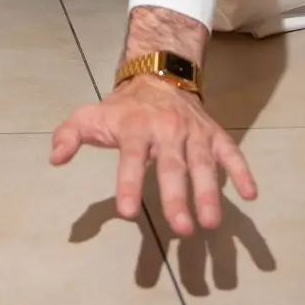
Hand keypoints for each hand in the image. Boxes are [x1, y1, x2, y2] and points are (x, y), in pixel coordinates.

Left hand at [50, 76, 256, 235]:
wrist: (160, 74)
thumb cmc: (124, 108)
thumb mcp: (92, 116)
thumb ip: (71, 134)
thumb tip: (54, 158)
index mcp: (135, 129)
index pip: (130, 157)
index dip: (126, 183)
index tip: (126, 212)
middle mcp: (166, 131)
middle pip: (172, 166)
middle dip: (177, 197)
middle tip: (181, 230)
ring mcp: (193, 133)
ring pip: (203, 163)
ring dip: (209, 192)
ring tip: (212, 223)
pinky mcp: (214, 135)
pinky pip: (231, 152)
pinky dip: (242, 171)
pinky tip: (251, 194)